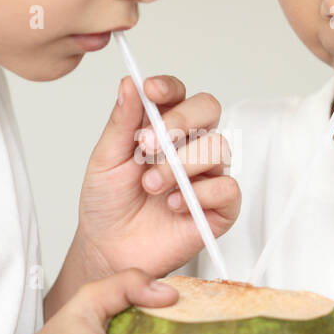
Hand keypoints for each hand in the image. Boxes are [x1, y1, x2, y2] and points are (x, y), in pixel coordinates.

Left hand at [73, 75, 237, 279]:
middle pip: (208, 109)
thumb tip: (129, 84)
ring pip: (218, 147)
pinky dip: (200, 194)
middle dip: (181, 120)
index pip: (178, 94)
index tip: (150, 91)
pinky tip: (174, 204)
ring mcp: (206, 175)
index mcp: (163, 128)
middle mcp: (189, 146)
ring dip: (181, 164)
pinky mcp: (218, 208)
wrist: (108, 250)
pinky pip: (228, 188)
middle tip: (148, 145)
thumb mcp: (105, 159)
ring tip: (151, 185)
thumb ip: (121, 122)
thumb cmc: (107, 205)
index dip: (168, 88)